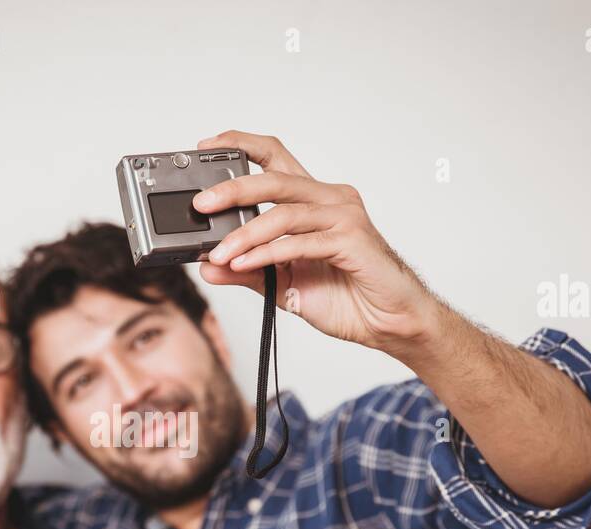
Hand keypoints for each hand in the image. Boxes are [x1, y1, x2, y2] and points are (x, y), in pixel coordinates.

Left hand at [193, 130, 444, 355]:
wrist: (390, 323)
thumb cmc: (347, 298)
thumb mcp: (283, 285)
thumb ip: (247, 271)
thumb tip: (207, 266)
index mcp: (313, 201)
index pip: (275, 158)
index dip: (241, 144)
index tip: (207, 147)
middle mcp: (330, 200)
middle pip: (274, 179)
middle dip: (232, 189)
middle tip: (201, 204)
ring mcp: (343, 216)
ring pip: (283, 212)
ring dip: (244, 234)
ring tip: (218, 253)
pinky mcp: (351, 240)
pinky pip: (299, 242)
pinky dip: (266, 254)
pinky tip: (243, 263)